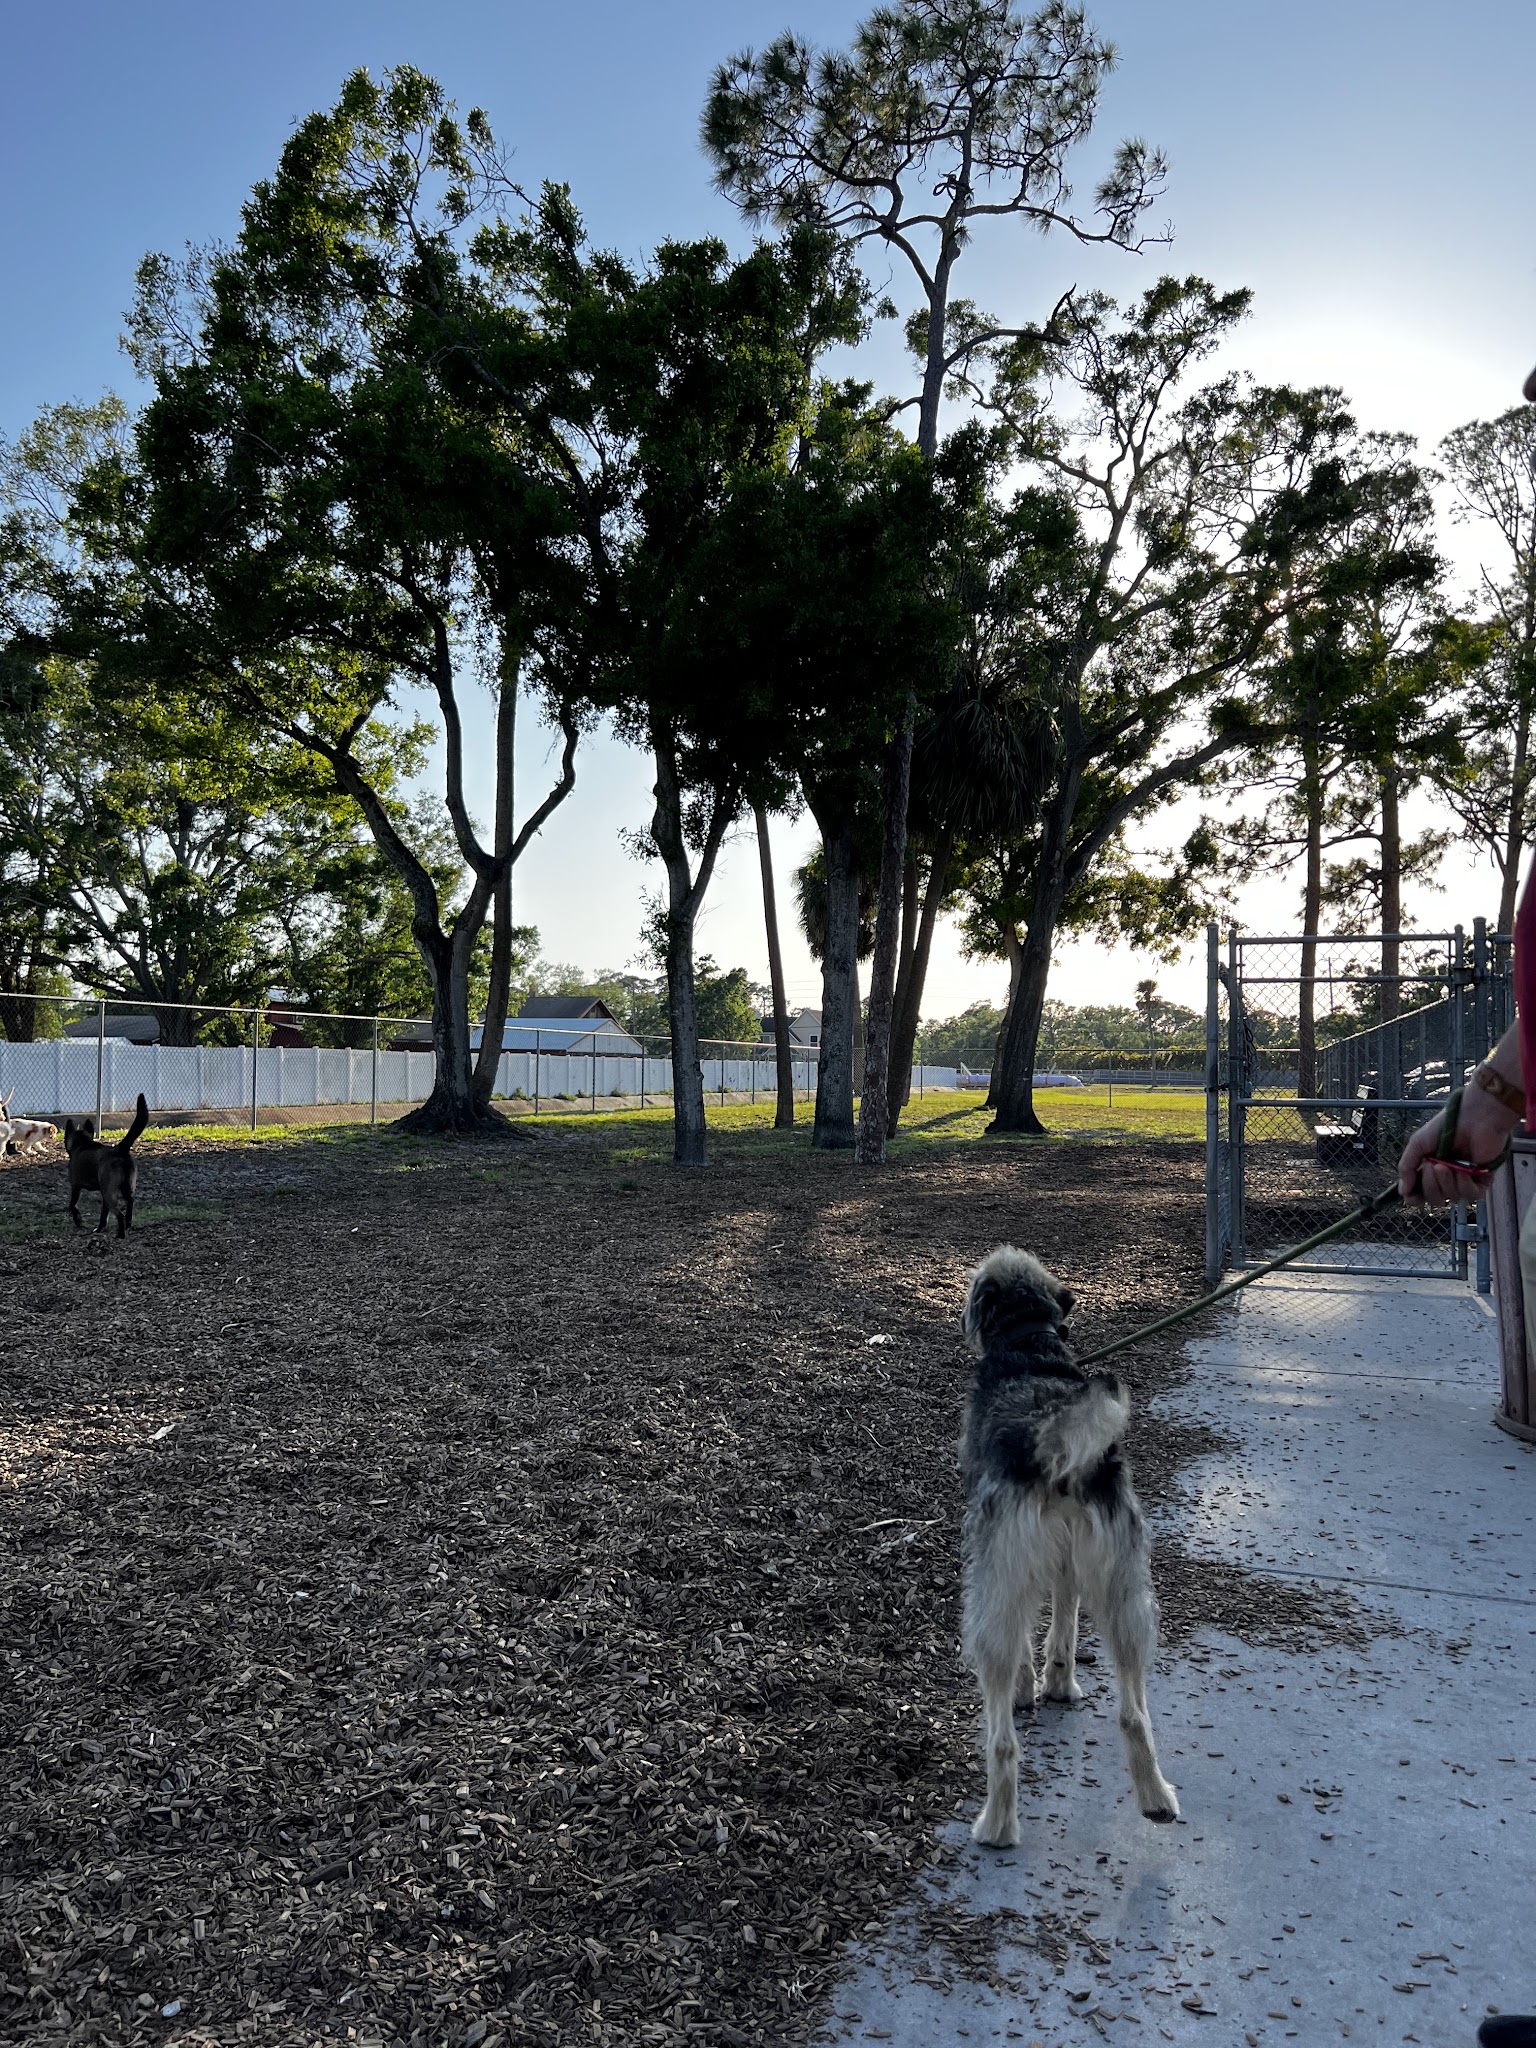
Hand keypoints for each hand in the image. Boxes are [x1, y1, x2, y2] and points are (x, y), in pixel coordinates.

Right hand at [1398, 1087, 1517, 1204]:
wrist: (1473, 1117)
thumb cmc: (1446, 1126)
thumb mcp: (1418, 1144)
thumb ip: (1407, 1167)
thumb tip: (1402, 1192)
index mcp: (1430, 1170)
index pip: (1420, 1195)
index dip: (1415, 1198)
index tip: (1411, 1194)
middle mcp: (1447, 1178)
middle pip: (1435, 1200)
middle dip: (1431, 1186)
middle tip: (1434, 1165)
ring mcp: (1465, 1180)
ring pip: (1452, 1198)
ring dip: (1447, 1183)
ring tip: (1448, 1164)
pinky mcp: (1482, 1180)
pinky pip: (1471, 1195)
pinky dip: (1464, 1185)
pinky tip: (1464, 1170)